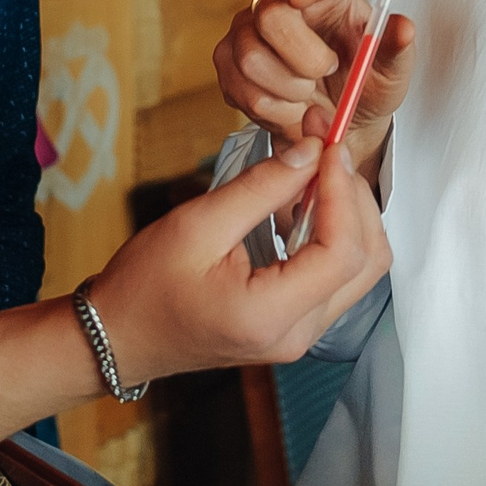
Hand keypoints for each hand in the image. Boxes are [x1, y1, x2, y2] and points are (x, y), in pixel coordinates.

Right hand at [82, 135, 389, 386]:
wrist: (118, 338)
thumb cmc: (144, 287)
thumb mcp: (197, 225)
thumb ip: (261, 188)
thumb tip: (310, 152)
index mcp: (271, 315)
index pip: (343, 251)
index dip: (344, 192)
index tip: (328, 147)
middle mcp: (297, 334)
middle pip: (367, 261)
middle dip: (354, 198)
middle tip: (324, 151)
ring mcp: (300, 335)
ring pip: (359, 269)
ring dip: (346, 215)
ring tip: (309, 174)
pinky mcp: (295, 325)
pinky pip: (336, 277)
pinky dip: (331, 234)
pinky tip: (298, 206)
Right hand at [213, 0, 415, 166]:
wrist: (341, 123)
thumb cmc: (367, 84)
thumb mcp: (392, 70)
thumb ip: (396, 47)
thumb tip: (404, 27)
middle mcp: (277, 2)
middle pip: (269, 14)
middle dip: (302, 57)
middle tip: (326, 72)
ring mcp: (246, 32)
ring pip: (251, 59)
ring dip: (288, 90)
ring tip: (309, 94)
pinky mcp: (228, 65)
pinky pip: (240, 90)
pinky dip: (272, 109)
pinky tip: (290, 107)